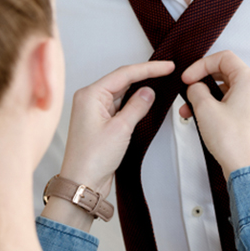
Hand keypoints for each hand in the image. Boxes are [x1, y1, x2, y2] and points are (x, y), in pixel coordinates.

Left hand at [60, 61, 174, 197]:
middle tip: (167, 70)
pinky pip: (119, 105)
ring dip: (140, 89)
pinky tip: (146, 100)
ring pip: (121, 92)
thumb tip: (148, 91)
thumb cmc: (92, 159)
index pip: (124, 73)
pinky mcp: (100, 122)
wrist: (82, 184)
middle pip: (122, 80)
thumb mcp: (121, 129)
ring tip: (162, 81)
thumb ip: (137, 106)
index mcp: (90, 94)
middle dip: (145, 75)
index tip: (167, 66)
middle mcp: (90, 99)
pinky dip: (133, 102)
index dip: (148, 68)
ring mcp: (94, 110)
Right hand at [181, 51, 249, 178]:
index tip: (188, 77)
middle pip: (224, 72)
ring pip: (225, 89)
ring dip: (205, 96)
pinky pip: (230, 102)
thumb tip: (195, 87)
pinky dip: (214, 106)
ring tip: (189, 110)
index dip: (201, 64)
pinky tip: (199, 117)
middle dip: (201, 81)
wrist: (245, 169)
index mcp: (249, 80)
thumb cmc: (232, 140)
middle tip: (187, 89)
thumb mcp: (204, 108)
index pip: (223, 58)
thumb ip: (196, 89)